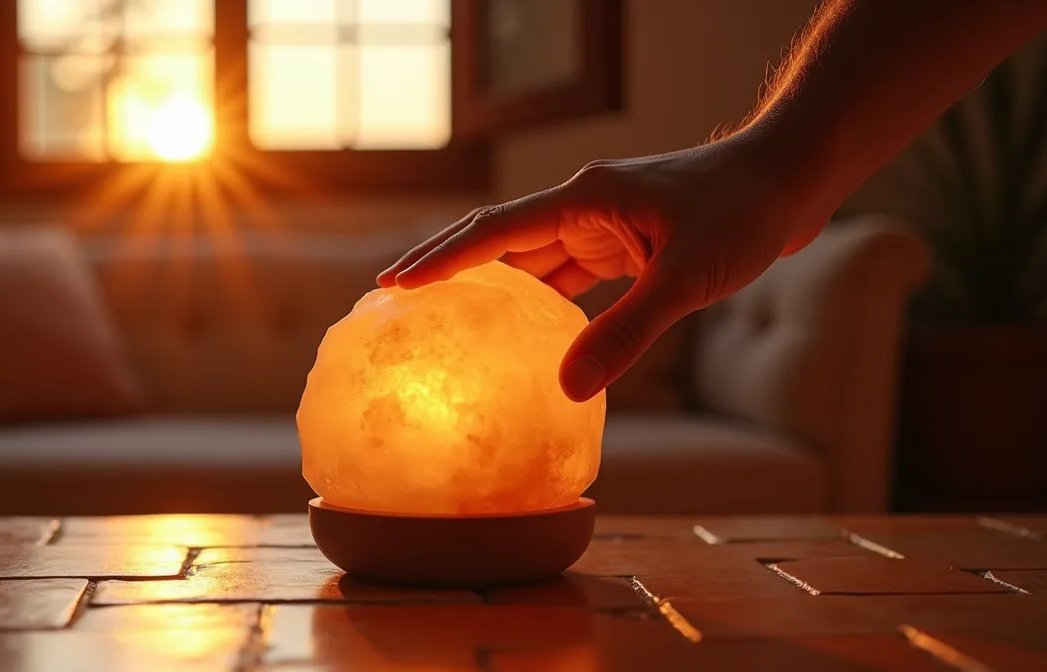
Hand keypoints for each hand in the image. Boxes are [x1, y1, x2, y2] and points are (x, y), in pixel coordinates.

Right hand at [377, 133, 826, 401]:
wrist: (790, 180)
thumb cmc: (744, 213)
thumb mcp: (686, 278)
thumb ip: (628, 333)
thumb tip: (566, 387)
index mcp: (584, 200)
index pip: (494, 231)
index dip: (441, 261)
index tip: (393, 285)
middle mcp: (583, 207)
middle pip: (497, 240)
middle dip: (445, 268)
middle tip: (390, 298)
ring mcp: (602, 224)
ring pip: (529, 260)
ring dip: (487, 287)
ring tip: (440, 319)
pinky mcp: (624, 243)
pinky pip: (566, 276)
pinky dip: (539, 303)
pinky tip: (522, 332)